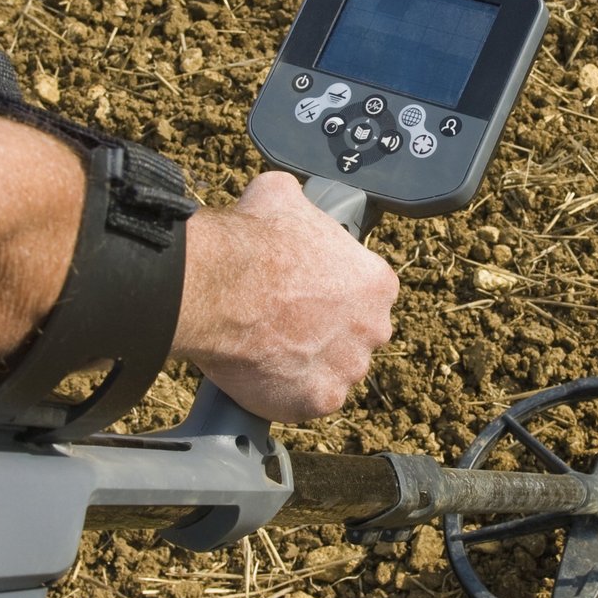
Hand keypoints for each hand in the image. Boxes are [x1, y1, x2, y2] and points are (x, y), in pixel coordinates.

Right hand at [173, 171, 398, 422]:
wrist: (220, 287)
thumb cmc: (254, 240)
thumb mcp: (283, 196)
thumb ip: (301, 206)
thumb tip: (289, 198)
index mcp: (377, 283)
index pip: (366, 295)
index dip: (332, 293)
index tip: (305, 293)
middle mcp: (374, 329)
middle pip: (354, 337)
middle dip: (326, 332)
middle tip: (285, 322)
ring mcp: (348, 369)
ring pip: (331, 372)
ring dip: (306, 364)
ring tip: (268, 349)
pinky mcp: (318, 401)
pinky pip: (304, 401)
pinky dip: (284, 393)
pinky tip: (261, 372)